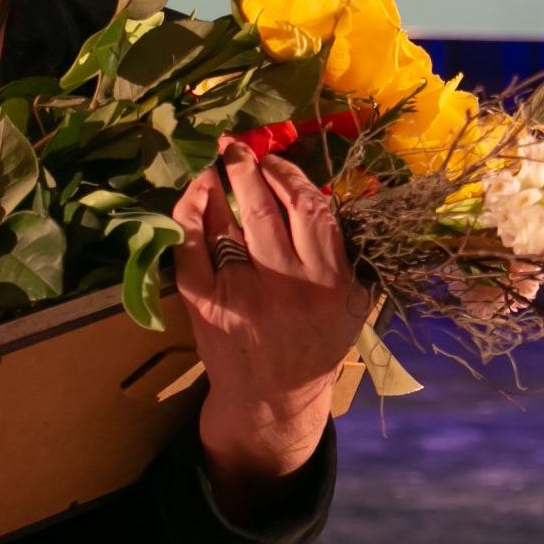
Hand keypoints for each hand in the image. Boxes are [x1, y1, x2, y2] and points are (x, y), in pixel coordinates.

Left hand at [171, 138, 369, 516]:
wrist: (275, 398)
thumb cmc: (316, 342)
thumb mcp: (353, 303)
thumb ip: (345, 252)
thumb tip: (320, 190)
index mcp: (330, 282)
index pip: (310, 209)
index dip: (288, 175)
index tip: (274, 160)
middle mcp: (288, 286)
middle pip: (264, 208)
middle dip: (247, 167)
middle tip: (237, 146)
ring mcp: (242, 295)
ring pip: (226, 222)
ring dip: (219, 184)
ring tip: (218, 164)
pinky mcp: (205, 305)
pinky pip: (191, 246)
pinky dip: (190, 212)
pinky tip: (196, 195)